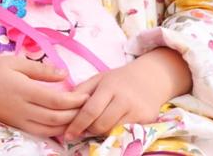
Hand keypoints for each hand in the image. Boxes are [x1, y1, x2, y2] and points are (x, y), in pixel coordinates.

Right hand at [0, 53, 87, 139]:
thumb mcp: (13, 61)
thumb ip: (39, 69)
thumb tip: (64, 74)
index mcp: (22, 89)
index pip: (56, 100)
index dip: (74, 100)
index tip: (87, 94)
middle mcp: (21, 108)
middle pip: (56, 118)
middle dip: (75, 115)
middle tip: (88, 107)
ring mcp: (17, 119)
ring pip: (49, 130)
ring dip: (67, 126)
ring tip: (79, 117)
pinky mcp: (14, 125)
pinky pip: (38, 133)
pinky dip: (54, 131)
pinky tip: (62, 124)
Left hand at [64, 48, 189, 140]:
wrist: (150, 78)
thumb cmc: (119, 79)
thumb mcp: (98, 78)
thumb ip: (81, 91)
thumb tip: (62, 106)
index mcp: (109, 87)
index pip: (90, 110)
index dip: (77, 124)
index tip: (67, 134)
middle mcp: (124, 99)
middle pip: (101, 124)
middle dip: (88, 130)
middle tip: (81, 130)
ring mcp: (138, 111)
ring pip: (113, 131)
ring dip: (100, 133)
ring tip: (95, 126)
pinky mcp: (148, 120)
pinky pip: (126, 132)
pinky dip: (114, 132)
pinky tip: (110, 126)